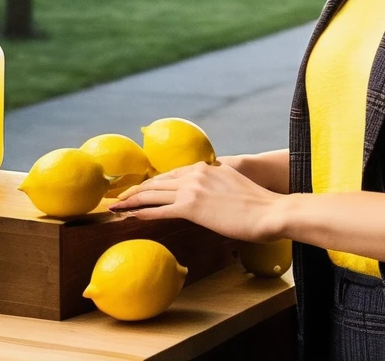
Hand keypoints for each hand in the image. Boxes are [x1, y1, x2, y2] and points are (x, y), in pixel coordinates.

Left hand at [107, 161, 287, 242]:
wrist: (268, 210)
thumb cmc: (256, 204)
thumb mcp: (232, 185)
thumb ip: (215, 185)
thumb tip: (209, 195)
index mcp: (205, 167)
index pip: (171, 174)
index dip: (152, 182)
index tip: (139, 189)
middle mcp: (195, 174)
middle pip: (157, 182)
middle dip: (135, 191)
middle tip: (119, 198)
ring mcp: (192, 189)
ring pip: (153, 194)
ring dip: (131, 201)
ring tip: (116, 207)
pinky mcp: (192, 207)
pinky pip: (159, 210)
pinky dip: (141, 213)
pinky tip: (129, 216)